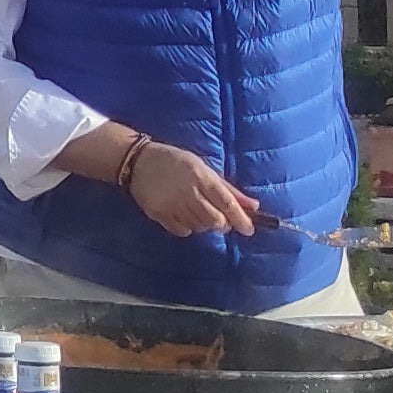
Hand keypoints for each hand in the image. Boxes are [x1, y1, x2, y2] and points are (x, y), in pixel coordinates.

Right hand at [122, 139, 266, 241]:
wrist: (138, 161)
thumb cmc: (176, 162)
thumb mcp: (204, 168)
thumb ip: (228, 189)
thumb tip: (254, 206)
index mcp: (202, 177)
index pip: (227, 203)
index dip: (241, 219)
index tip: (249, 230)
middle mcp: (188, 192)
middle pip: (215, 220)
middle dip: (223, 224)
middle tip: (222, 220)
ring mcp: (172, 204)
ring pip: (200, 227)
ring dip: (205, 224)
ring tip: (198, 211)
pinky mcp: (159, 214)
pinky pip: (182, 231)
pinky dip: (188, 227)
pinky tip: (184, 215)